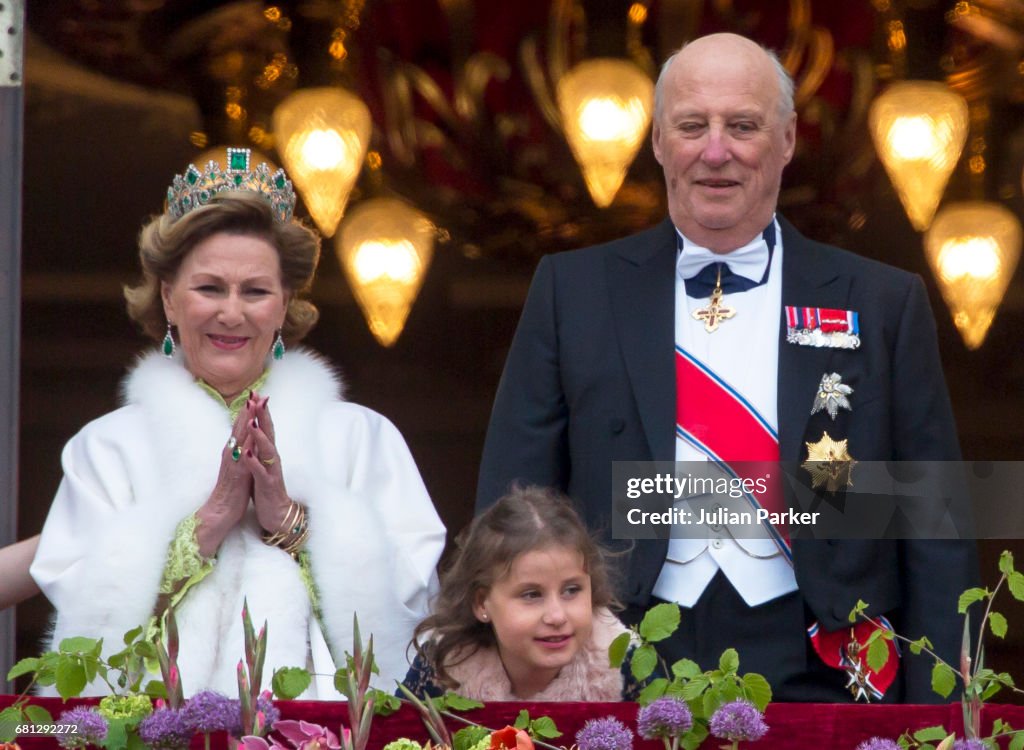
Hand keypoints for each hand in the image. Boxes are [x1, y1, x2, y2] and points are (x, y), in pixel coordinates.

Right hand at [195, 399, 256, 556]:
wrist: (220, 512)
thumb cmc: (231, 490)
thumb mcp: (238, 467)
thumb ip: (241, 453)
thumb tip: (247, 441)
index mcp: (233, 452)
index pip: (241, 428)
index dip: (249, 412)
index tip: (256, 396)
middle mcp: (231, 454)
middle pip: (240, 428)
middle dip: (248, 410)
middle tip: (255, 392)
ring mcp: (233, 463)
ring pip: (239, 438)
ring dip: (247, 422)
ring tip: (253, 405)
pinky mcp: (236, 474)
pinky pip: (242, 456)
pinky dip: (247, 444)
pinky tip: (252, 434)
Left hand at [242, 392, 293, 533]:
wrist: (277, 513)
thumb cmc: (266, 487)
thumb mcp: (261, 463)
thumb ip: (258, 447)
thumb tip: (253, 428)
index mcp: (267, 453)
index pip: (264, 427)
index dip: (260, 411)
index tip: (255, 393)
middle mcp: (271, 458)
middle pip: (268, 433)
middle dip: (262, 416)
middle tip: (258, 399)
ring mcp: (271, 471)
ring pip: (267, 451)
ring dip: (260, 437)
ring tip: (253, 424)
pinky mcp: (267, 485)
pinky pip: (260, 472)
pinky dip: (254, 463)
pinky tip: (247, 455)